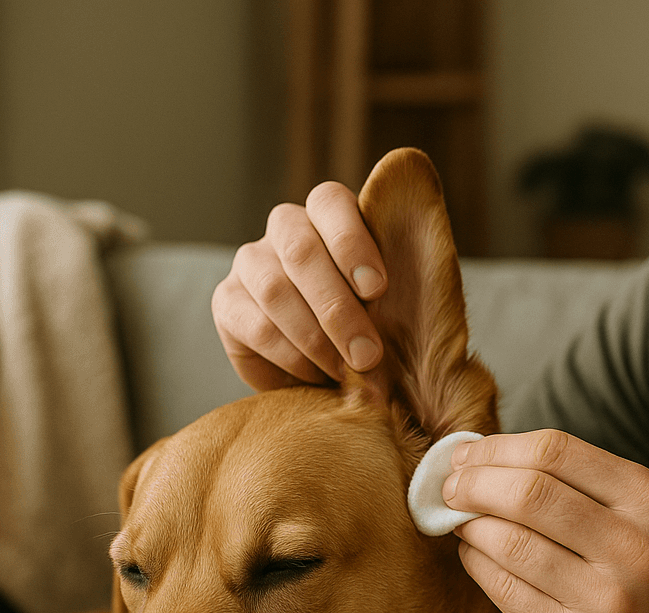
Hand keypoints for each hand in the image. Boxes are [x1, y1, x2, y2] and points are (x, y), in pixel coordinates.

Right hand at [212, 182, 388, 390]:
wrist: (332, 375)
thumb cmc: (374, 327)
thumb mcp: (396, 302)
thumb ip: (406, 276)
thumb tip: (420, 235)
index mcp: (329, 215)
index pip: (329, 201)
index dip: (351, 242)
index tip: (378, 288)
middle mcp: (285, 229)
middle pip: (299, 248)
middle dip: (338, 307)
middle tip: (369, 354)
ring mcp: (250, 263)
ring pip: (274, 289)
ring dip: (316, 338)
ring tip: (346, 371)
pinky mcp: (227, 303)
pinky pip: (256, 326)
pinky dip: (292, 356)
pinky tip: (316, 375)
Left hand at [445, 430, 648, 612]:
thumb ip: (584, 484)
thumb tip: (487, 456)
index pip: (556, 451)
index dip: (498, 449)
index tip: (467, 455)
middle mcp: (635, 548)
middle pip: (527, 493)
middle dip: (473, 484)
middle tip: (450, 488)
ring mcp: (606, 601)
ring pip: (509, 543)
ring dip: (471, 527)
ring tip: (462, 523)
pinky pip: (505, 591)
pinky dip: (478, 565)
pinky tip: (477, 556)